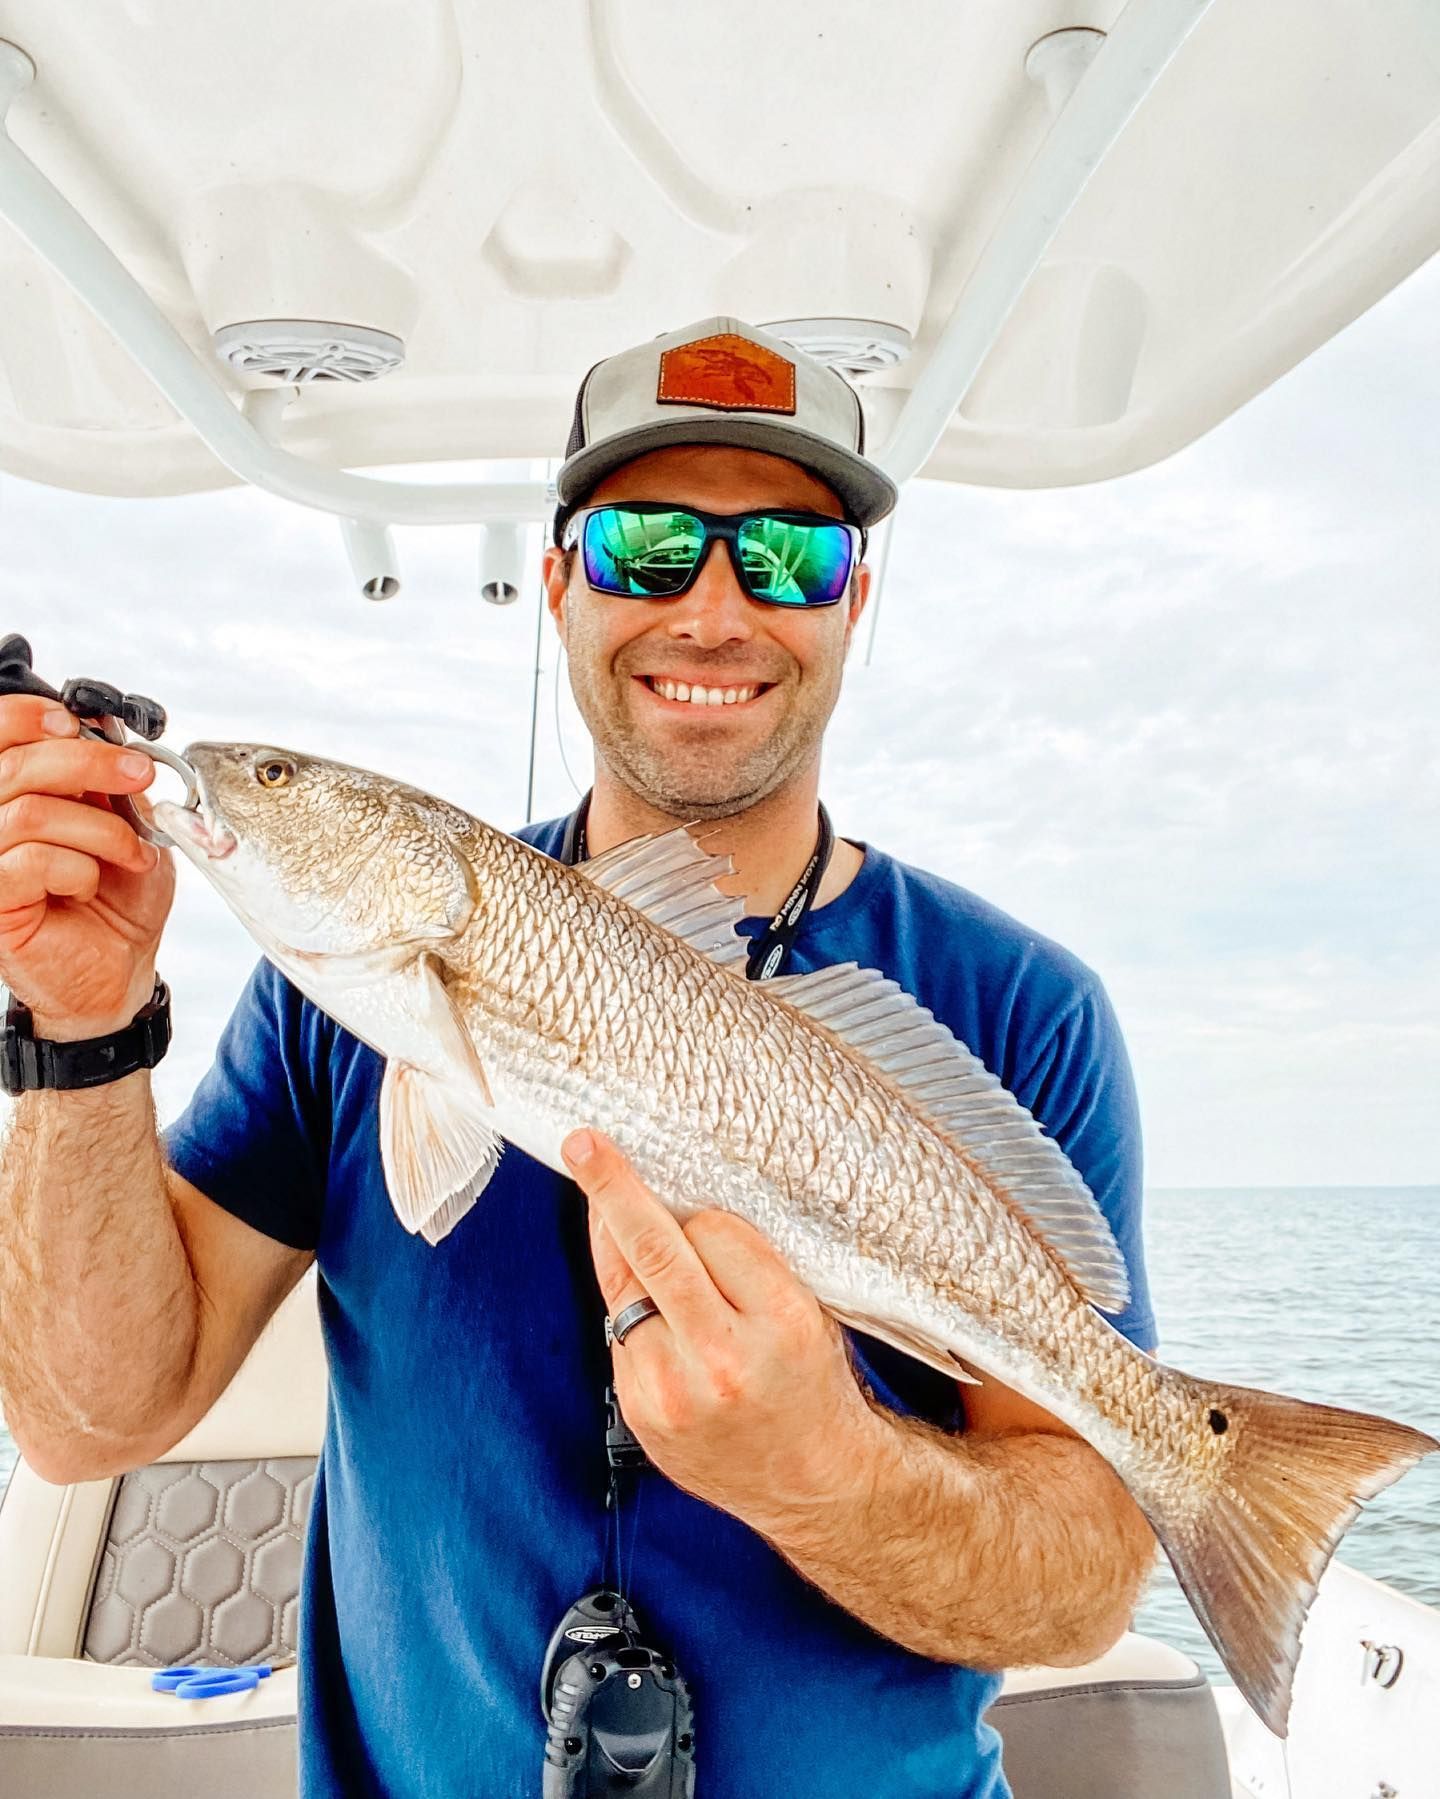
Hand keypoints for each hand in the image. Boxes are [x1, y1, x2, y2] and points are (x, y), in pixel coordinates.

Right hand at [0, 695, 173, 1039]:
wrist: (120, 969)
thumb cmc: (118, 898)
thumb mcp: (124, 825)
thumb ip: (106, 781)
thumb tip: (105, 729)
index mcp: (9, 794)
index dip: (29, 717)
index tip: (80, 726)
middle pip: (15, 765)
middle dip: (88, 764)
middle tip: (138, 776)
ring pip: (29, 813)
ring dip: (98, 829)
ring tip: (130, 853)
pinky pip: (30, 861)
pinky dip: (77, 868)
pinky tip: (88, 886)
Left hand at [563, 1127, 883, 1533]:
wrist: (813, 1484)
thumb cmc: (814, 1387)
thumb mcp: (810, 1312)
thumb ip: (749, 1265)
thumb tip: (678, 1207)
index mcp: (782, 1322)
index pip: (715, 1231)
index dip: (705, 1218)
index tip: (698, 1208)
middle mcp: (723, 1359)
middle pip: (653, 1251)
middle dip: (613, 1189)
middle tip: (584, 1145)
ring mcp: (673, 1392)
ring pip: (623, 1288)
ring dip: (618, 1249)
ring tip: (610, 1214)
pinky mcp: (641, 1412)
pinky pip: (619, 1332)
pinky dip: (630, 1308)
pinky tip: (654, 1313)